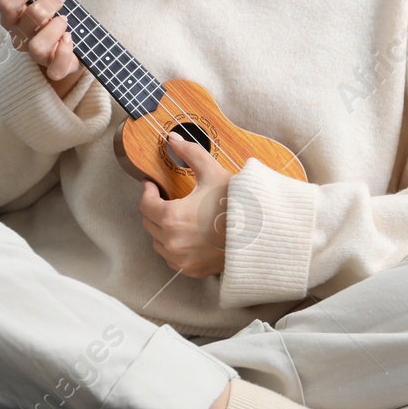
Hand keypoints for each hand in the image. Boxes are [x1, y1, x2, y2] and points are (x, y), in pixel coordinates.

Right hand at [0, 0, 85, 96]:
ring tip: (67, 21)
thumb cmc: (58, 11)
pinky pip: (54, 67)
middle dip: (44, 5)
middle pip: (21, 20)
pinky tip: (72, 41)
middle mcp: (20, 33)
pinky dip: (65, 53)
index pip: (5, 2)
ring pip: (36, 45)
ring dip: (55, 29)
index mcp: (16, 13)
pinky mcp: (53, 68)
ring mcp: (35, 54)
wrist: (75, 43)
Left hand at [139, 132, 230, 277]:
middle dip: (155, 208)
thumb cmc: (238, 205)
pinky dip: (174, 246)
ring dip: (162, 228)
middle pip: (149, 223)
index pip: (146, 204)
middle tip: (166, 197)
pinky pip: (171, 258)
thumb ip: (191, 153)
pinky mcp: (191, 270)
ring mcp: (181, 259)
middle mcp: (172, 242)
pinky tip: (187, 234)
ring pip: (158, 242)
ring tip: (177, 215)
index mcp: (172, 217)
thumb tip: (173, 139)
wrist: (262, 234)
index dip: (148, 191)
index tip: (152, 184)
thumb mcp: (214, 174)